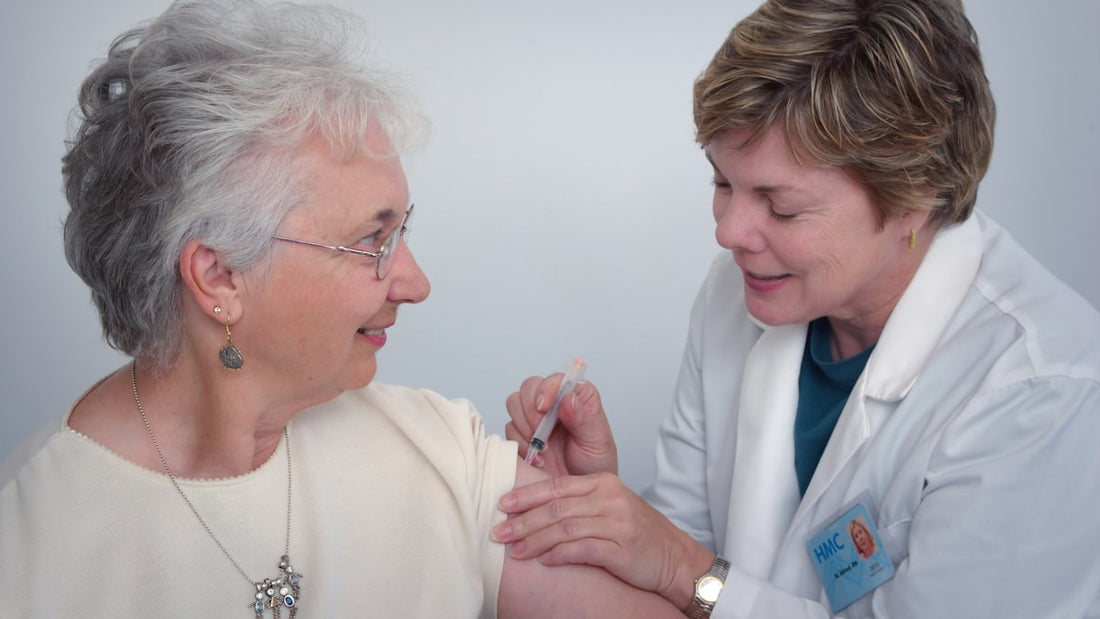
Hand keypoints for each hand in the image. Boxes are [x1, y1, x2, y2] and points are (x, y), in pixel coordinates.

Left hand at [493, 473, 713, 609]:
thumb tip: (533, 509)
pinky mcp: (622, 549)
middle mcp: (610, 498)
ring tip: (515, 551)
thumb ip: (577, 503)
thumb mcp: (608, 507)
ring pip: (565, 528)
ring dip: (535, 540)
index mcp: (603, 483)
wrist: (674, 557)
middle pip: (556, 507)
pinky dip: (559, 555)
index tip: (502, 503)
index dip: (527, 494)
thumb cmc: (637, 533)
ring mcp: (618, 523)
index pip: (557, 485)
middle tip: (499, 530)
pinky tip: (544, 561)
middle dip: (523, 520)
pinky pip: (583, 549)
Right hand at [505, 374, 617, 476]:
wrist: (580, 492)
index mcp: (577, 396)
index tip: (545, 407)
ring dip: (524, 426)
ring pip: (514, 403)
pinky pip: (509, 428)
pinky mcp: (522, 433)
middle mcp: (555, 402)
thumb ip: (582, 419)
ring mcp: (536, 417)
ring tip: (544, 448)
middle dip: (531, 410)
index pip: (555, 380)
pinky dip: (520, 443)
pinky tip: (537, 457)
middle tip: (541, 432)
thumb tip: (568, 398)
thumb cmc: (596, 463)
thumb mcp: (596, 441)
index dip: (547, 389)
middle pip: (529, 387)